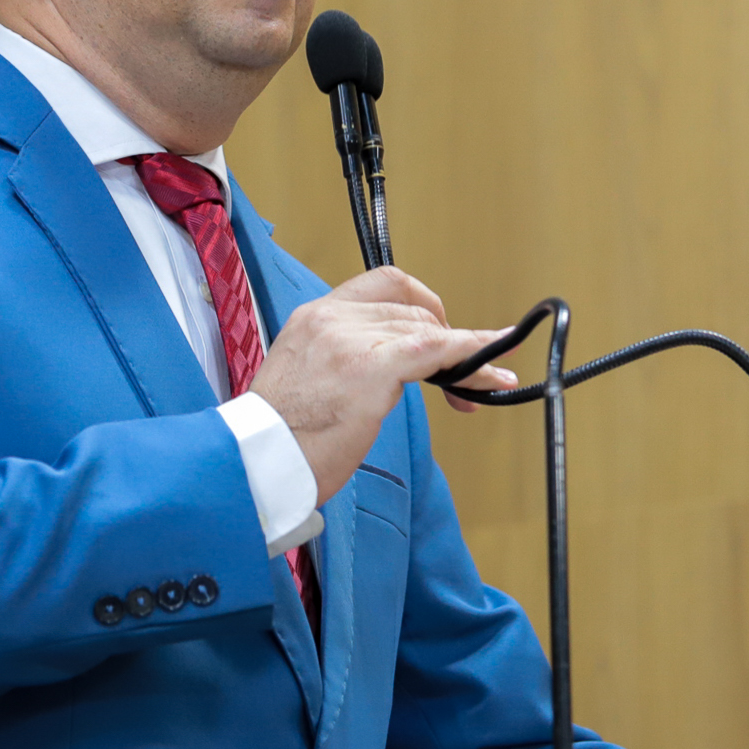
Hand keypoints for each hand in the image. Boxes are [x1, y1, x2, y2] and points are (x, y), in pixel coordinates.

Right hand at [250, 267, 518, 502]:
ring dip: (463, 360)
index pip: (383, 284)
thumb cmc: (281, 440)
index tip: (439, 331)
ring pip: (429, 331)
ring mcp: (351, 340)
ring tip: (479, 388)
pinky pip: (437, 349)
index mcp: (314, 317)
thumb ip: (345, 360)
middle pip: (413, 311)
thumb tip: (397, 368)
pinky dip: (471, 356)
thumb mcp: (307, 381)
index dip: (422, 303)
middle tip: (460, 382)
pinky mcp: (371, 368)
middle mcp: (331, 318)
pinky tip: (491, 373)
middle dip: (446, 342)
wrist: (257, 463)